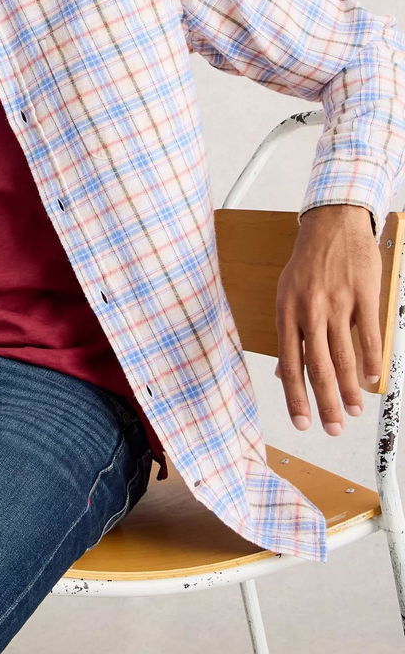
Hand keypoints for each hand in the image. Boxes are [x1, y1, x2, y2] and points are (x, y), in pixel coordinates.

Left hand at [274, 204, 381, 434]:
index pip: (289, 364)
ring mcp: (337, 303)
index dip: (296, 397)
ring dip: (349, 389)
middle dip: (326, 403)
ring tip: (354, 410)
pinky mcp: (362, 295)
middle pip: (317, 367)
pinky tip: (373, 380)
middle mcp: (309, 311)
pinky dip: (371, 361)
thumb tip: (281, 372)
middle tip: (333, 428)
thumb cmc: (307, 264)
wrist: (332, 225)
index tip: (302, 423)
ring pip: (344, 356)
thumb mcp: (286, 295)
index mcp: (286, 313)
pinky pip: (368, 335)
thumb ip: (288, 335)